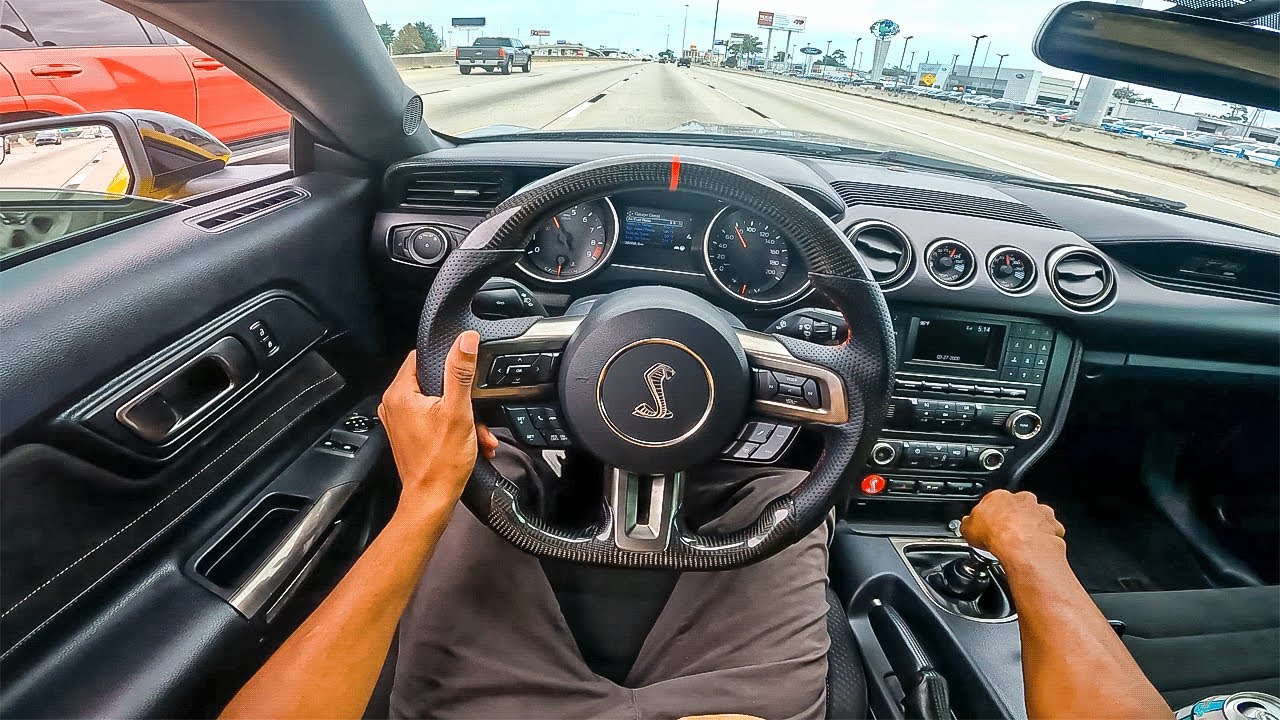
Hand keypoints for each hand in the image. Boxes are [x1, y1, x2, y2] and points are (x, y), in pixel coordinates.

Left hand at [377, 332, 499, 518]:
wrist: (432, 499)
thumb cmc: (442, 463)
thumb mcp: (458, 411)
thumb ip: (460, 372)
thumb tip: (465, 341)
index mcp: (399, 394)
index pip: (421, 357)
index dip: (447, 362)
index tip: (464, 375)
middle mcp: (393, 406)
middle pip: (432, 382)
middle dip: (461, 397)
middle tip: (475, 413)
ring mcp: (399, 422)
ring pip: (436, 402)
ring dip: (461, 415)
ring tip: (476, 432)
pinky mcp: (407, 435)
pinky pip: (432, 419)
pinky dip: (452, 426)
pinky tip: (469, 439)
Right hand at [960, 490, 1065, 564]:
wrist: (1022, 547)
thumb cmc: (996, 534)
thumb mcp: (968, 529)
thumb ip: (968, 524)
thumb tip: (966, 526)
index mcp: (999, 496)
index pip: (993, 501)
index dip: (990, 514)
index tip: (988, 525)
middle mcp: (1021, 500)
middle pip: (1017, 506)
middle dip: (1013, 517)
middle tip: (1006, 534)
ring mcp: (1039, 512)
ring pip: (1036, 516)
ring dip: (1031, 526)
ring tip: (1022, 543)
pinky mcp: (1053, 526)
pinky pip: (1051, 530)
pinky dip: (1046, 538)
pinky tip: (1037, 548)